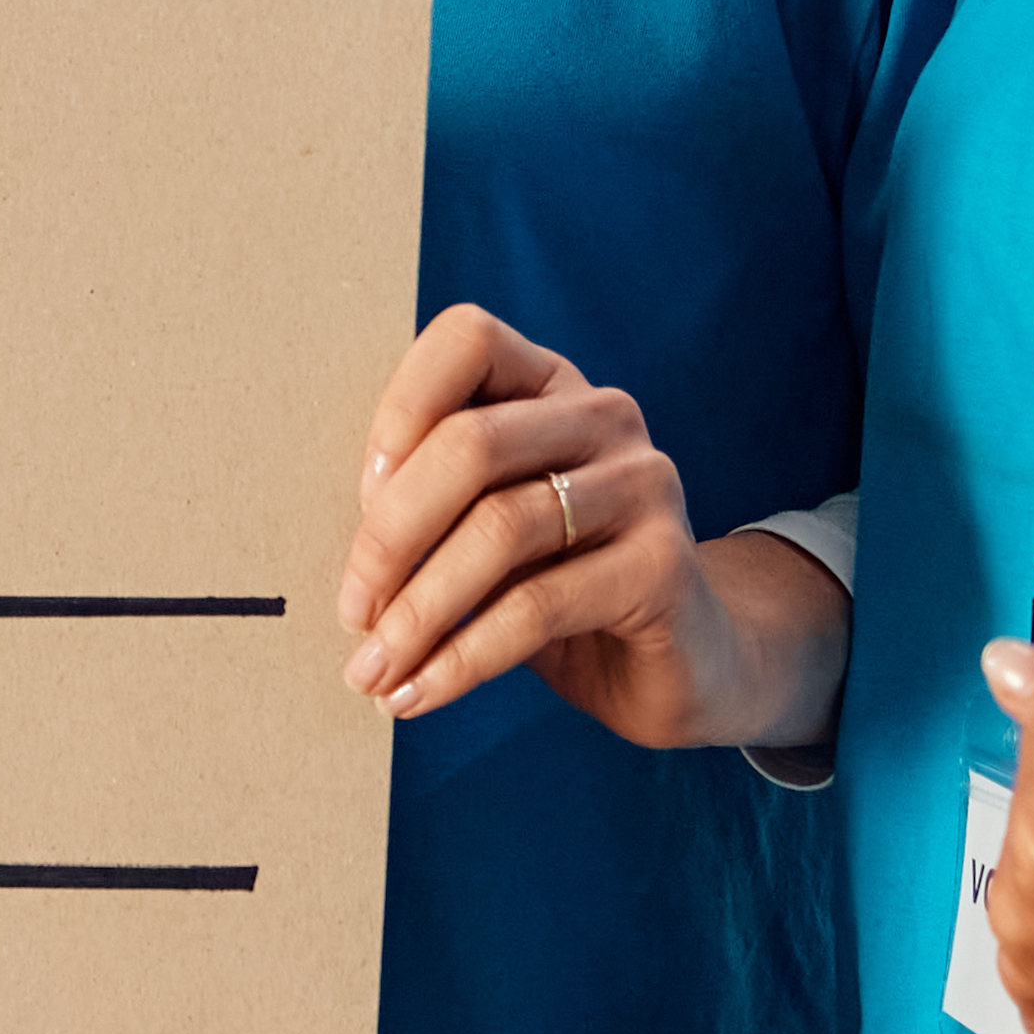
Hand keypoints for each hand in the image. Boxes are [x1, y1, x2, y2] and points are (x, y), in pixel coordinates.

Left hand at [337, 306, 713, 743]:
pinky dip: (462, 657)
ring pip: (500, 528)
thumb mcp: (490, 533)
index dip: (400, 411)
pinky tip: (420, 692)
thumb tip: (346, 557)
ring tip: (371, 670)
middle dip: (390, 536)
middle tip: (350, 612)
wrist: (688, 663)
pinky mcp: (664, 564)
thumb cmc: (563, 589)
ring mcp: (644, 485)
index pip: (466, 340)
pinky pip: (537, 606)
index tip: (358, 499)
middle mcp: (605, 417)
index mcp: (551, 385)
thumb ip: (433, 510)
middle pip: (470, 444)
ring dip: (418, 612)